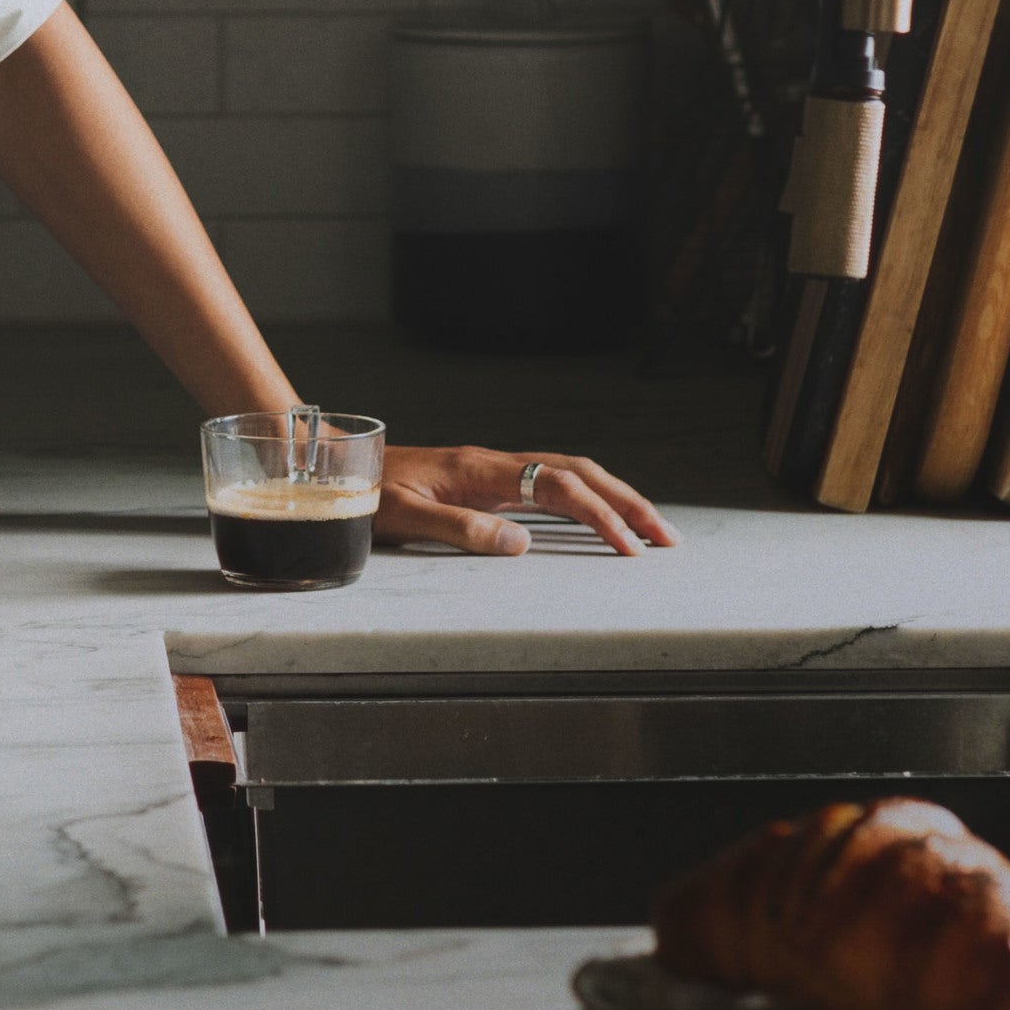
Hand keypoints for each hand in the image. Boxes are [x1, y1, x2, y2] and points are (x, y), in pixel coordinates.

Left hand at [375, 445, 675, 560]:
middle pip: (578, 472)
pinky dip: (586, 495)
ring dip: (613, 497)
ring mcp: (495, 468)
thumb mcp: (405, 518)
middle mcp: (495, 463)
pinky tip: (600, 515)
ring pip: (570, 471)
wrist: (344, 465)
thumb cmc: (368, 494)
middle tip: (665, 539)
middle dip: (626, 502)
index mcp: (480, 470)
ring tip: (649, 530)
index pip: (557, 487)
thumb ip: (461, 530)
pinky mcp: (490, 478)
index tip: (628, 546)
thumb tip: (521, 544)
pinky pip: (551, 480)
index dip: (598, 515)